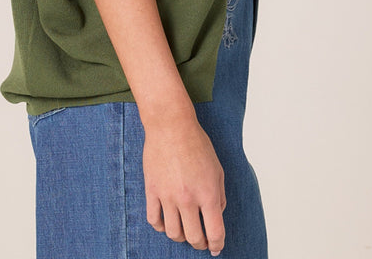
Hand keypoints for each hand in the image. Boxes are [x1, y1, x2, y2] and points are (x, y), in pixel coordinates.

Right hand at [142, 112, 226, 253]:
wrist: (171, 125)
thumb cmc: (196, 143)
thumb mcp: (217, 169)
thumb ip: (219, 196)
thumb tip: (216, 216)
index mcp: (208, 193)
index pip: (215, 232)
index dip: (217, 245)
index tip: (216, 248)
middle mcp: (188, 198)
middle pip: (193, 238)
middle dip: (200, 244)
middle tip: (202, 241)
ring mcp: (168, 196)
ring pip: (173, 233)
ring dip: (181, 237)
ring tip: (184, 231)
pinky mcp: (152, 190)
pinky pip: (154, 220)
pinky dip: (161, 226)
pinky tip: (166, 222)